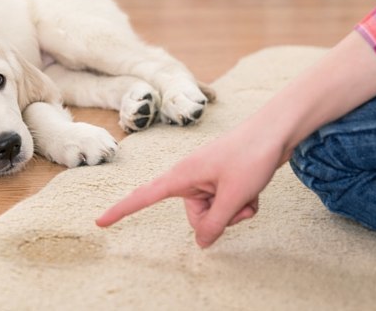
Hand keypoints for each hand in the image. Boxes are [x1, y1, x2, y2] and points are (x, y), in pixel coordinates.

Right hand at [96, 123, 282, 247]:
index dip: (121, 210)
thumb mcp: (234, 197)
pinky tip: (254, 190)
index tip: (100, 222)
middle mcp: (190, 178)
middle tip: (238, 201)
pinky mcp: (221, 180)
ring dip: (235, 211)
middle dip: (219, 218)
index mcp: (181, 176)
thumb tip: (202, 243)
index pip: (143, 197)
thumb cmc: (251, 156)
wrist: (276, 130)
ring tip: (249, 192)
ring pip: (214, 214)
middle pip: (195, 218)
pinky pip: (226, 205)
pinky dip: (242, 203)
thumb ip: (215, 224)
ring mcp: (206, 179)